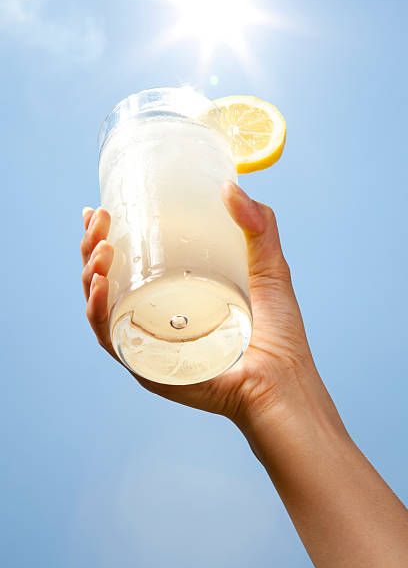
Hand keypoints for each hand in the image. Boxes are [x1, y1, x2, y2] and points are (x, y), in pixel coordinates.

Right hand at [80, 181, 314, 425]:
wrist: (283, 381)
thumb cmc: (277, 333)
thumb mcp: (269, 267)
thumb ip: (259, 225)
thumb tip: (230, 186)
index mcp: (171, 297)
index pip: (127, 264)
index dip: (105, 237)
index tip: (100, 210)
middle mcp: (153, 318)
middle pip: (105, 280)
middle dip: (92, 246)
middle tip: (99, 220)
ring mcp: (147, 342)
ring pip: (100, 306)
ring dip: (89, 273)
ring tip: (100, 246)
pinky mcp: (147, 364)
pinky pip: (110, 338)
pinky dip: (97, 311)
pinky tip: (98, 285)